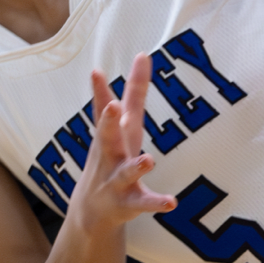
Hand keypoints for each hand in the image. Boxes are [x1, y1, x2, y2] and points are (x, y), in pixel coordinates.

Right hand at [72, 53, 176, 235]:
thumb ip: (134, 91)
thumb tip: (143, 54)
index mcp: (110, 134)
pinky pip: (144, 202)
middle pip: (106, 136)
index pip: (104, 109)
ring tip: (149, 160)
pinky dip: (156, 202)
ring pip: (126, 172)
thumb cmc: (111, 156)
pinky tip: (171, 202)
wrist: (92, 208)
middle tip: (112, 107)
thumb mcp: (123, 124)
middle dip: (108, 122)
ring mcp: (117, 179)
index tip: (96, 72)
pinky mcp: (129, 201)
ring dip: (136, 165)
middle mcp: (110, 154)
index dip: (100, 91)